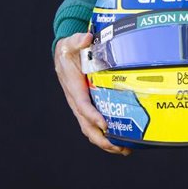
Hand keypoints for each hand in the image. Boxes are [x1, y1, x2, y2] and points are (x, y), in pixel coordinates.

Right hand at [53, 33, 130, 155]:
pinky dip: (105, 135)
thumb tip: (86, 38)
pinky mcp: (88, 107)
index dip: (92, 117)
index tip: (105, 125)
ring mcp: (82, 106)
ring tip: (123, 150)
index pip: (82, 106)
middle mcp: (76, 101)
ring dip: (105, 141)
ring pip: (91, 129)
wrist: (64, 54)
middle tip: (118, 147)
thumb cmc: (69, 50)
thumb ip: (77, 40)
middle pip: (86, 125)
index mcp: (73, 88)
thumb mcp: (71, 43)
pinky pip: (95, 125)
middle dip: (101, 139)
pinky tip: (121, 141)